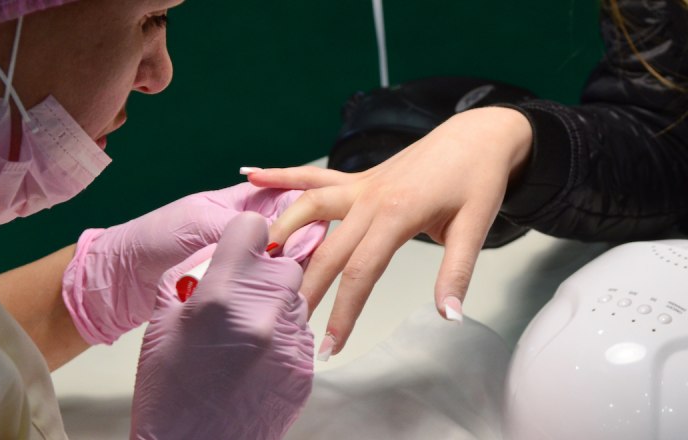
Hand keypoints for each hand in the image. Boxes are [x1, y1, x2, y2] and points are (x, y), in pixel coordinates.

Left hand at [62, 182, 327, 344]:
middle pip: (290, 230)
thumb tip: (283, 237)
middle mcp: (245, 229)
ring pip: (281, 260)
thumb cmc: (154, 239)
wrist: (121, 279)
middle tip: (319, 253)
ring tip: (310, 276)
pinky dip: (278, 288)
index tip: (323, 220)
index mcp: (238, 203)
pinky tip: (290, 294)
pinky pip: (266, 284)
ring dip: (294, 267)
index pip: (284, 197)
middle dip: (305, 240)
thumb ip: (240, 228)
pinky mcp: (237, 286)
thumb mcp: (199, 223)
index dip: (305, 207)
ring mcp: (242, 259)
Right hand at [131, 212, 316, 439]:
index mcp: (222, 296)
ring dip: (275, 304)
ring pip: (296, 297)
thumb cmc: (169, 392)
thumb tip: (218, 252)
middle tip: (241, 293)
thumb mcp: (163, 321)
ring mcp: (288, 343)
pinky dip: (282, 336)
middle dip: (265, 271)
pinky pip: (300, 332)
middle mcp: (263, 314)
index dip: (243, 236)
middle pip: (284, 263)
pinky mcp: (304, 369)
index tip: (240, 246)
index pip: (252, 229)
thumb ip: (192, 275)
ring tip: (245, 332)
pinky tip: (256, 356)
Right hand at [246, 107, 532, 355]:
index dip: (344, 313)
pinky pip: (313, 177)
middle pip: (327, 248)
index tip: (330, 346)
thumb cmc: (477, 180)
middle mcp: (370, 197)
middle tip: (285, 322)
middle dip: (304, 289)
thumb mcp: (474, 226)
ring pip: (309, 206)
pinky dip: (281, 175)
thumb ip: (457, 272)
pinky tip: (251, 175)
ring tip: (257, 258)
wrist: (478, 136)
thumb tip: (449, 316)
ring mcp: (359, 184)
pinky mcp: (358, 178)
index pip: (360, 272)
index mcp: (397, 214)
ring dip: (281, 231)